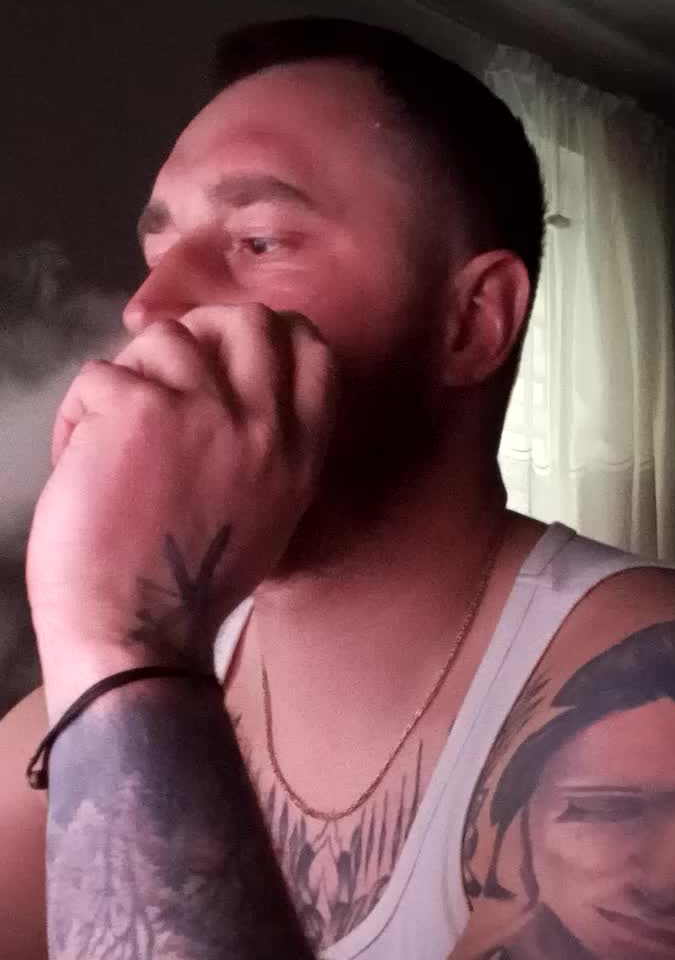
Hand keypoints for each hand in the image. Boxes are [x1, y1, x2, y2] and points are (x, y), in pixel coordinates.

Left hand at [27, 305, 335, 712]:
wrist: (136, 638)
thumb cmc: (185, 594)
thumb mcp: (264, 520)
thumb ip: (263, 453)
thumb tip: (226, 396)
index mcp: (298, 457)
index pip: (312, 351)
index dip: (270, 335)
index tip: (227, 355)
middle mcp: (262, 426)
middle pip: (246, 321)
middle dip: (197, 334)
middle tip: (158, 378)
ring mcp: (202, 411)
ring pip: (163, 338)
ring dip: (126, 379)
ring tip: (108, 439)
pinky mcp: (138, 409)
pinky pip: (99, 375)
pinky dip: (76, 418)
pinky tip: (78, 465)